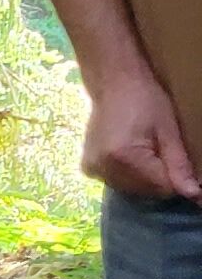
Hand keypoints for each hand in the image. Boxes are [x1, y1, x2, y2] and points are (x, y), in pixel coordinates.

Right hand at [81, 58, 200, 205]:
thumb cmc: (145, 99)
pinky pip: (116, 181)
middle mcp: (104, 168)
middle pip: (145, 191)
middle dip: (159, 178)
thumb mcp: (168, 130)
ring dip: (143, 177)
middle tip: (160, 151)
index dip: (176, 180)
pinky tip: (128, 154)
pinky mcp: (88, 169)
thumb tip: (194, 195)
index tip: (181, 166)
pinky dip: (127, 174)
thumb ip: (179, 165)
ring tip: (145, 151)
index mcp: (124, 158)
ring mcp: (93, 170)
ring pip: (131, 189)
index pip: (160, 187)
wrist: (113, 82)